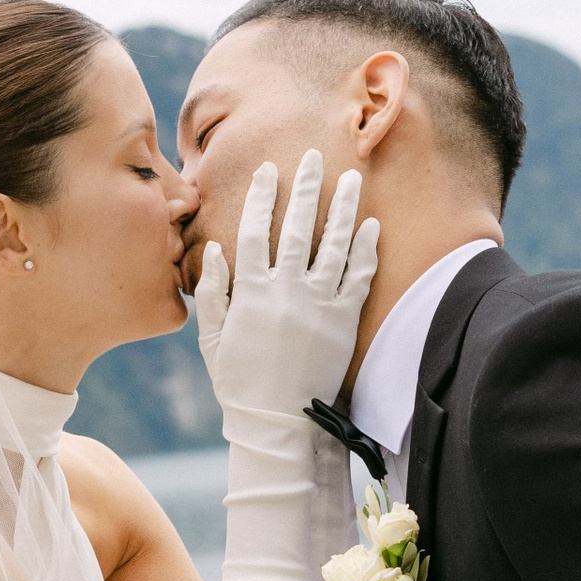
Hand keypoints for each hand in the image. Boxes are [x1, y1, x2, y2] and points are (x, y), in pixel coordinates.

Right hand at [192, 151, 378, 431]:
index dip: (262, 197)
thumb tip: (212, 249)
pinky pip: (357, 278)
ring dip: (344, 208)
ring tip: (352, 179)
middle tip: (313, 157)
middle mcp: (286, 291)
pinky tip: (371, 226)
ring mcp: (318, 305)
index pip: (256, 231)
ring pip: (334, 245)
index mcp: (250, 292)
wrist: (279, 423)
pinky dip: (365, 251)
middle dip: (306, 188)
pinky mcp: (343, 322)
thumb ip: (210, 292)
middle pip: (299, 227)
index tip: (269, 171)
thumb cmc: (239, 382)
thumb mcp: (212, 338)